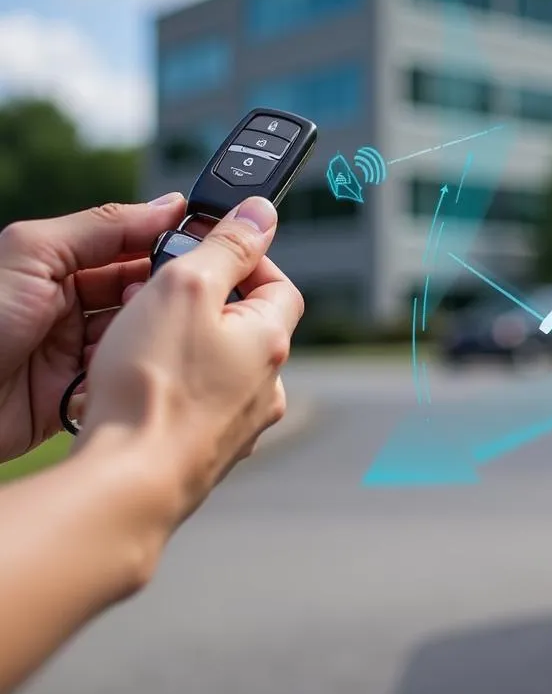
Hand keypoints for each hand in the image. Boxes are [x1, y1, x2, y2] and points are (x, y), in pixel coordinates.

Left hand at [0, 194, 187, 461]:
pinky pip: (123, 375)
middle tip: (170, 298)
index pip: (132, 245)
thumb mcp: (33, 253)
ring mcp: (77, 349)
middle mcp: (72, 303)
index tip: (204, 247)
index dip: (166, 245)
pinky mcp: (81, 390)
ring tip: (140, 335)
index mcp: (61, 263)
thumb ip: (102, 226)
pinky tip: (126, 367)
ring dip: (145, 334)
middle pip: (142, 292)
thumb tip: (167, 206)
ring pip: (139, 335)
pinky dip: (129, 371)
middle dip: (160, 295)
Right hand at [76, 196, 303, 529]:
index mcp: (271, 341)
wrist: (129, 480)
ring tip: (140, 342)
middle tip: (158, 297)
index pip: (278, 283)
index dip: (244, 258)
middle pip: (247, 325)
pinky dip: (175, 386)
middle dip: (204, 302)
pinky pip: (198, 404)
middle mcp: (268, 386)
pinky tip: (140, 387)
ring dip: (186, 345)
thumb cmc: (155, 386)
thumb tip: (261, 213)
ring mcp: (241, 423)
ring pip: (220, 365)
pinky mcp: (210, 451)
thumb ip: (227, 245)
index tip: (205, 251)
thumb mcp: (187, 287)